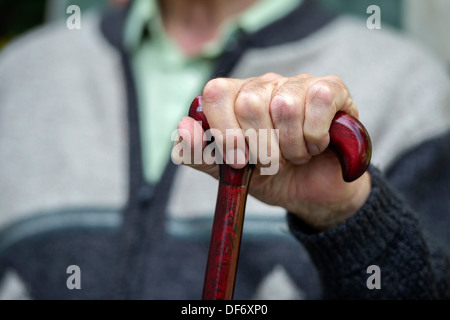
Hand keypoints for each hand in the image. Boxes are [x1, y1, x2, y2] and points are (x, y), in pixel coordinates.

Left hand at [173, 73, 370, 230]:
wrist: (310, 192)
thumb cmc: (268, 176)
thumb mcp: (227, 172)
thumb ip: (199, 154)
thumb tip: (183, 128)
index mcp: (234, 98)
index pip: (216, 93)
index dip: (225, 131)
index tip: (238, 161)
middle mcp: (263, 85)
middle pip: (249, 103)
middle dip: (262, 148)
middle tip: (272, 162)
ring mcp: (297, 84)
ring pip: (284, 106)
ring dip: (291, 147)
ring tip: (295, 155)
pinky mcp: (331, 89)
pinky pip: (319, 101)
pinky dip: (315, 136)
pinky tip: (316, 145)